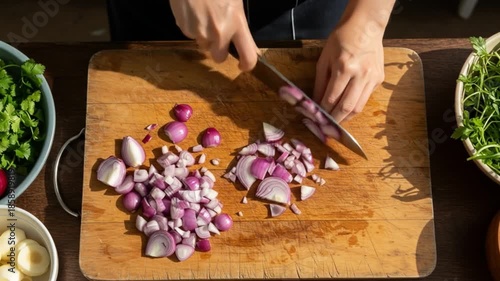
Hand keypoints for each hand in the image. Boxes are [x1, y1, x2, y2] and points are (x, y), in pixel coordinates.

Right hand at [169, 0, 258, 70]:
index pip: (248, 56)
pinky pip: (190, 35)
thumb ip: (239, 23)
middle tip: (218, 35)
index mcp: (237, 23)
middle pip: (220, 57)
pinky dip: (193, 27)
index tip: (243, 65)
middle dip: (219, 50)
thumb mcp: (235, 2)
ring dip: (205, 37)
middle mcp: (219, 32)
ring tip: (204, 15)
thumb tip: (243, 39)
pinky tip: (194, 11)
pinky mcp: (184, 29)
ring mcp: (200, 32)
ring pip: (203, 46)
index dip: (247, 65)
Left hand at [313, 0, 393, 122]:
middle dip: (334, 121)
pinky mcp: (379, 80)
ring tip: (336, 122)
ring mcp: (372, 78)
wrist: (366, 26)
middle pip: (347, 107)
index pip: (332, 98)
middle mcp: (360, 75)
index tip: (316, 119)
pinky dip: (355, 107)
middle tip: (326, 128)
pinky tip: (346, 109)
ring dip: (346, 118)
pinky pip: (366, 99)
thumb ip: (320, 83)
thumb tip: (316, 102)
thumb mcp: (324, 59)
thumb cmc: (341, 39)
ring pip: (358, 107)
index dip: (323, 112)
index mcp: (344, 67)